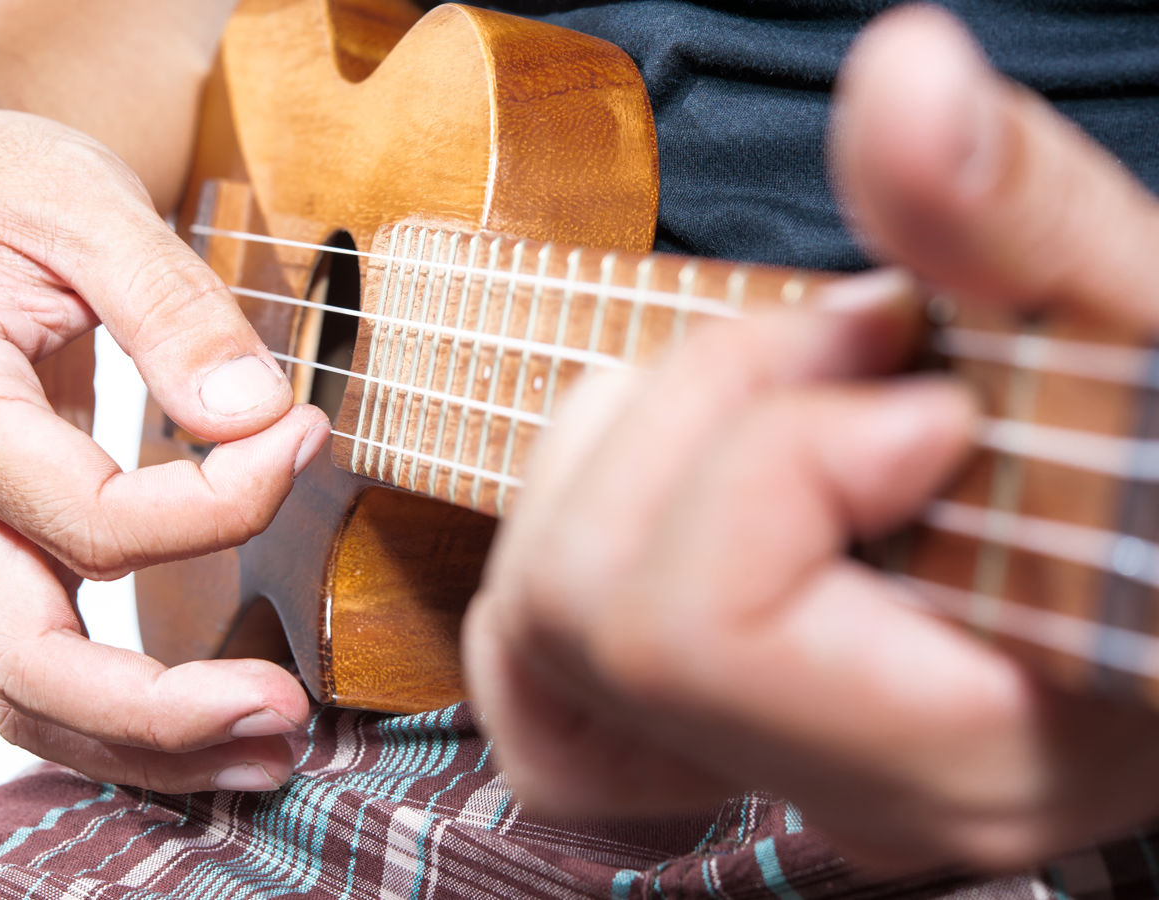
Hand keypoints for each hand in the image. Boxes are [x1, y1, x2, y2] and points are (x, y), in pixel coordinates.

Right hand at [0, 69, 327, 792]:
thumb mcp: (84, 202)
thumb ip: (170, 308)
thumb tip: (255, 417)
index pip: (85, 515)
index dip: (216, 506)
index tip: (303, 440)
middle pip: (27, 661)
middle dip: (163, 711)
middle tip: (288, 713)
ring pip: (27, 690)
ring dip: (148, 741)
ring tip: (268, 752)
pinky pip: (42, 655)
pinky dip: (126, 702)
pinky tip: (208, 714)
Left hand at [463, 5, 1158, 871]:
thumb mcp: (1143, 332)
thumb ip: (1018, 223)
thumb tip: (903, 72)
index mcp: (961, 750)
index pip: (697, 631)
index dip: (781, 456)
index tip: (926, 394)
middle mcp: (839, 797)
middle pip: (586, 612)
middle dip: (701, 418)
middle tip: (851, 353)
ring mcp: (771, 770)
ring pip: (539, 621)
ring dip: (637, 448)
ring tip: (790, 394)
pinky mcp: (720, 729)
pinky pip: (542, 642)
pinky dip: (593, 508)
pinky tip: (712, 462)